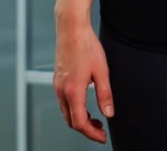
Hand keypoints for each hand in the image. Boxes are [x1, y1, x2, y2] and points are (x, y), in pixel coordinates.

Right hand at [53, 21, 113, 143]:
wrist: (71, 29)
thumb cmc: (87, 46)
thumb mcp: (102, 71)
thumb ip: (105, 94)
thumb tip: (109, 113)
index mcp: (73, 91)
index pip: (80, 123)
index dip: (91, 133)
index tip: (102, 137)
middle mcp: (61, 91)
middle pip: (71, 121)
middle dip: (86, 129)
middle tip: (101, 129)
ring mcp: (57, 86)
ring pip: (66, 113)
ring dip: (80, 119)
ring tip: (95, 119)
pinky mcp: (57, 80)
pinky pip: (63, 102)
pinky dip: (74, 109)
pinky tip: (85, 104)